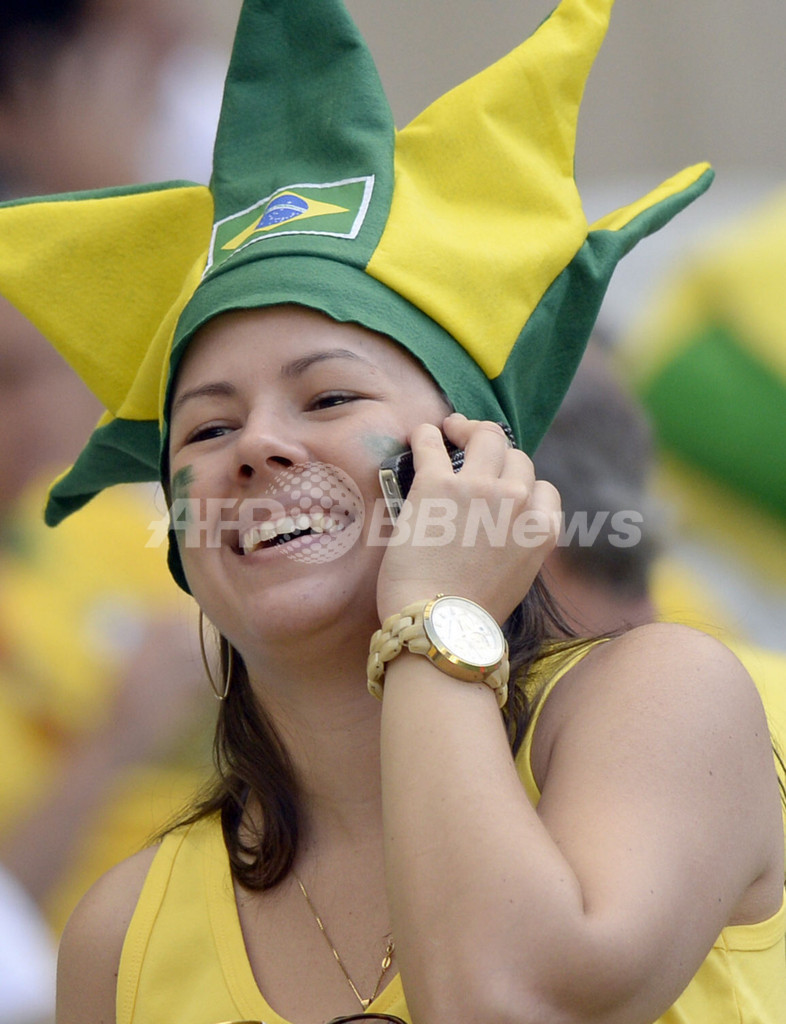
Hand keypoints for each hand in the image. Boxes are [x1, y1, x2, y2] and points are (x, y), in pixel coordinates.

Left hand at [376, 414, 560, 622]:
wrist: (438, 626)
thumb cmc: (471, 614)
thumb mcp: (518, 580)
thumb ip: (518, 546)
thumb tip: (499, 531)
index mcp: (543, 529)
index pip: (543, 488)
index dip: (522, 484)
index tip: (504, 485)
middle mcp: (517, 501)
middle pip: (516, 457)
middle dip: (498, 450)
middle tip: (474, 444)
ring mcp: (478, 488)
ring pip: (485, 436)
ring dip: (468, 427)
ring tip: (452, 428)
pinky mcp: (436, 485)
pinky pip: (432, 443)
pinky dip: (427, 435)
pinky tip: (422, 435)